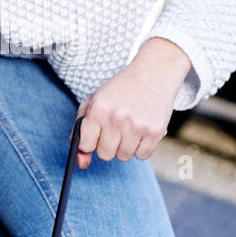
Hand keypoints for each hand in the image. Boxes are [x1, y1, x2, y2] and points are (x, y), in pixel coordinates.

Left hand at [73, 38, 189, 169]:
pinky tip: (141, 130)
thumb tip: (80, 163)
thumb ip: (81, 130)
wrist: (153, 73)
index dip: (89, 143)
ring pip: (123, 156)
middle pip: (105, 154)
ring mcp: (137, 126)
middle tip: (114, 130)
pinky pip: (142, 156)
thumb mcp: (94, 102)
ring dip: (125, 146)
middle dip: (107, 145)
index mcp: (98, 109)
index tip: (95, 136)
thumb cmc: (120, 90)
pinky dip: (141, 148)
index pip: (85, 145)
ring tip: (129, 128)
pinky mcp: (155, 132)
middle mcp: (116, 118)